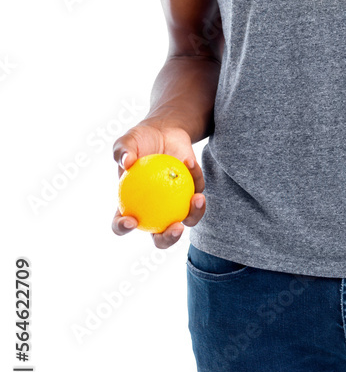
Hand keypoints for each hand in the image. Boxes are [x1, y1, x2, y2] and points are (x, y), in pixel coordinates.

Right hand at [111, 121, 205, 248]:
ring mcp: (176, 205)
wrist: (164, 131)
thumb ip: (122, 151)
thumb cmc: (141, 140)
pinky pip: (198, 189)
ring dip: (195, 214)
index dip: (123, 228)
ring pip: (187, 219)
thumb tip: (126, 162)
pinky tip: (191, 163)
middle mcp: (154, 212)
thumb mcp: (127, 141)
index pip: (122, 224)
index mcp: (131, 206)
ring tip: (198, 199)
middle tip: (175, 227)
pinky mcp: (193, 192)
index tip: (131, 220)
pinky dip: (196, 177)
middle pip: (160, 237)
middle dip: (168, 239)